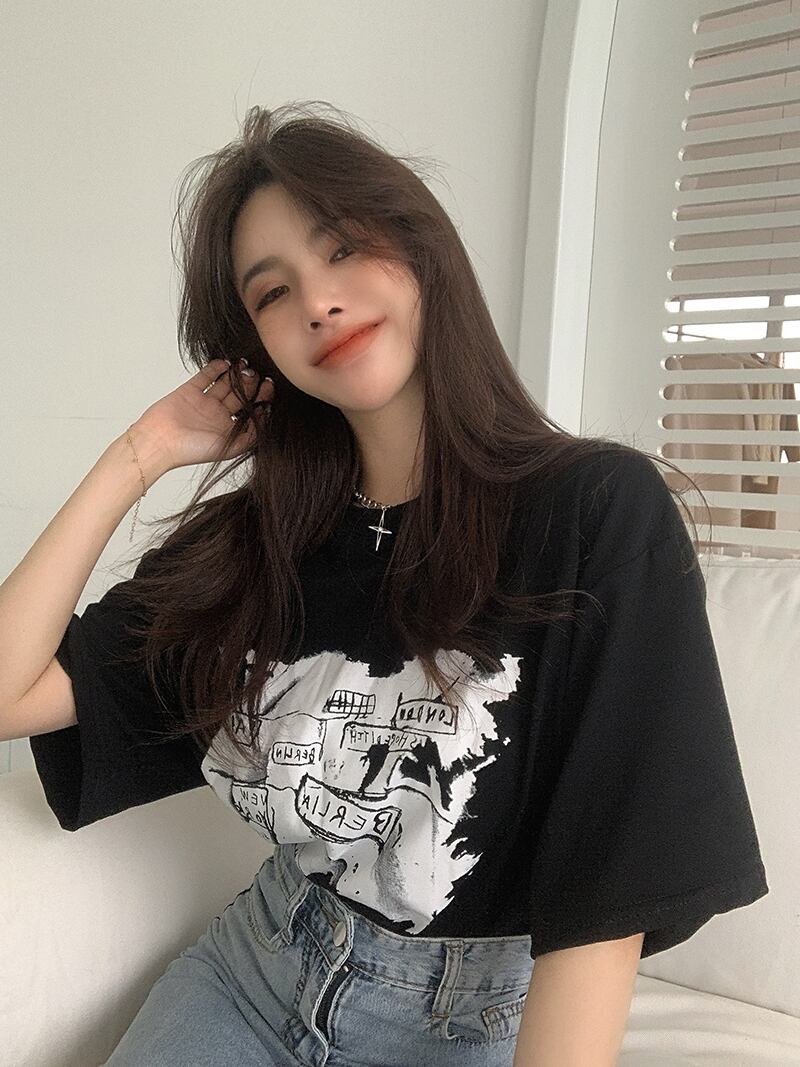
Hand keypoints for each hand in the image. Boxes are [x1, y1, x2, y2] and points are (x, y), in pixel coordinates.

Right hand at [132, 358, 274, 473]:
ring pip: (226, 384)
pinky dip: (216, 368)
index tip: (269, 387)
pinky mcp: (189, 391)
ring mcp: (204, 402)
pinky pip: (206, 376)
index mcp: (229, 430)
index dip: (262, 398)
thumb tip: (267, 417)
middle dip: (251, 384)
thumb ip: (251, 435)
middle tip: (258, 374)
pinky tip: (227, 363)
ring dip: (237, 374)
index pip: (251, 411)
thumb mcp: (230, 448)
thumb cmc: (191, 450)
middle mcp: (218, 416)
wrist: (159, 442)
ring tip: (245, 366)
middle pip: (241, 395)